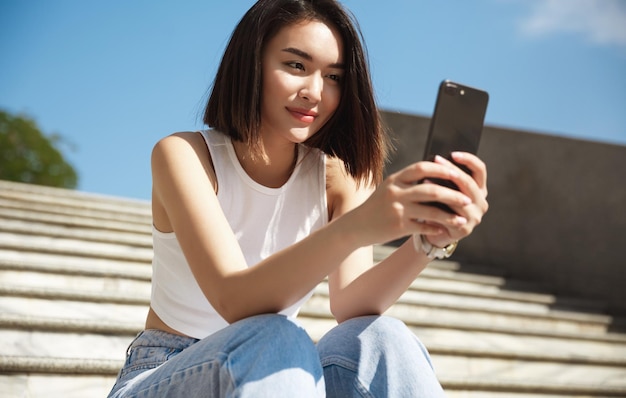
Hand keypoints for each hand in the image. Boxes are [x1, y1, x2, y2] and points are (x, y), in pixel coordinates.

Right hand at [345, 155, 482, 246]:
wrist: (357, 225)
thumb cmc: (377, 205)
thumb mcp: (389, 187)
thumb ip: (408, 180)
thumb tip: (435, 173)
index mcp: (395, 179)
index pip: (422, 168)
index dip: (441, 169)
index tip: (456, 173)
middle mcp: (396, 193)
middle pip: (431, 190)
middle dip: (453, 194)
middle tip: (467, 198)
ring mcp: (397, 210)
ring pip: (430, 211)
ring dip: (450, 215)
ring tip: (462, 218)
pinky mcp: (398, 226)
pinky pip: (423, 227)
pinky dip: (436, 229)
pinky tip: (445, 230)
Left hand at [422, 152, 487, 247]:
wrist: (433, 232)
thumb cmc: (438, 206)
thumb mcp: (444, 189)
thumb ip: (446, 178)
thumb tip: (436, 159)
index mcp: (479, 189)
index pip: (480, 169)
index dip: (468, 159)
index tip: (453, 153)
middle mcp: (481, 202)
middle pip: (468, 182)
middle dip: (451, 170)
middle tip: (436, 160)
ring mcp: (475, 217)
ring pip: (460, 199)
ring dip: (442, 188)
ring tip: (425, 178)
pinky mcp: (464, 229)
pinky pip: (451, 215)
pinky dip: (438, 207)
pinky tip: (425, 200)